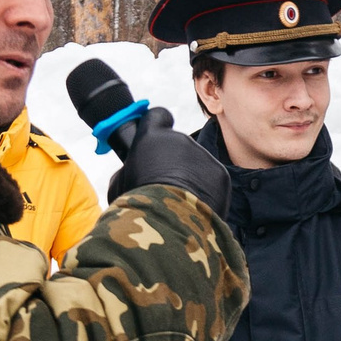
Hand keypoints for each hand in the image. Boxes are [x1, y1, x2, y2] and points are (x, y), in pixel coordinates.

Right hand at [109, 111, 230, 213]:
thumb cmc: (138, 206)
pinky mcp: (221, 174)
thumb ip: (127, 171)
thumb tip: (128, 173)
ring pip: (197, 165)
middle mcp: (180, 140)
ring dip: (191, 179)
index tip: (156, 139)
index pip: (158, 116)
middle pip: (178, 146)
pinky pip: (212, 181)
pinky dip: (207, 192)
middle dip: (174, 163)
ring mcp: (203, 156)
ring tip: (180, 202)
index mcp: (152, 138)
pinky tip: (196, 207)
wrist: (168, 225)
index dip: (157, 125)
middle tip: (166, 187)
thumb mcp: (119, 186)